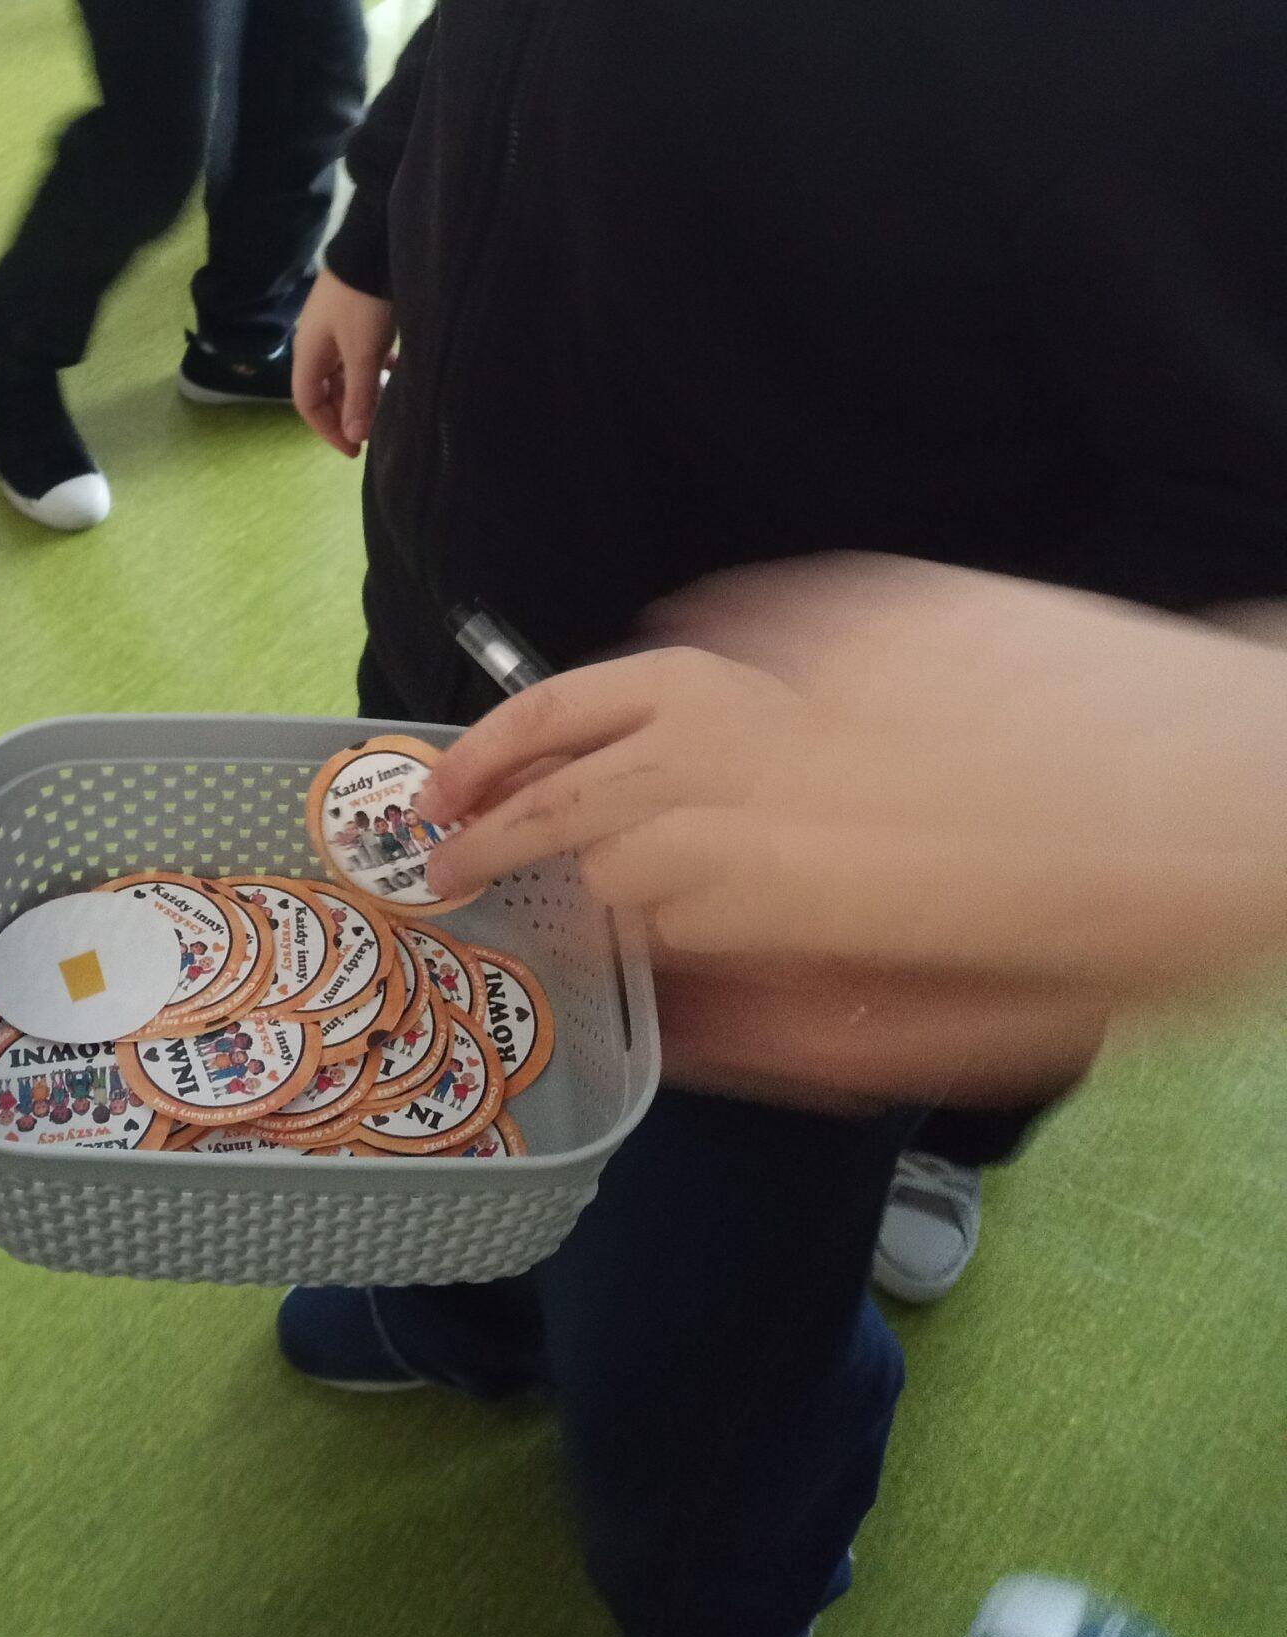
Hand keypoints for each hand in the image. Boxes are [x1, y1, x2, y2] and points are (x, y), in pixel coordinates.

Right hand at [292, 269, 396, 454]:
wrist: (374, 245)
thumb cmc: (364, 303)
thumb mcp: (364, 353)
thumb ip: (360, 396)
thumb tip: (355, 437)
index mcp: (309, 353)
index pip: (307, 403)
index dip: (328, 430)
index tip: (355, 450)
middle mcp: (316, 342)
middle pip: (325, 389)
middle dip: (348, 412)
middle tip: (375, 429)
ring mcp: (334, 327)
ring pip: (344, 371)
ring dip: (363, 390)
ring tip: (389, 402)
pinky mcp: (354, 315)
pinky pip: (358, 353)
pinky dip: (374, 368)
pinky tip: (395, 369)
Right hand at [418, 559, 1286, 1101]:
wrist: (1268, 780)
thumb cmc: (1144, 935)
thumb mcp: (985, 1035)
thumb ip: (802, 1031)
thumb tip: (673, 1028)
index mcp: (820, 875)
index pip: (620, 872)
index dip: (537, 893)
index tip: (490, 914)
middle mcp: (807, 752)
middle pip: (604, 767)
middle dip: (499, 807)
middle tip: (432, 840)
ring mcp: (840, 657)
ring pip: (646, 675)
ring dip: (542, 717)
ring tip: (474, 750)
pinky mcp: (882, 601)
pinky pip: (734, 626)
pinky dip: (664, 661)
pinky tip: (633, 693)